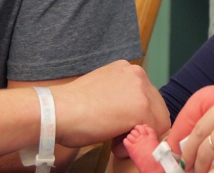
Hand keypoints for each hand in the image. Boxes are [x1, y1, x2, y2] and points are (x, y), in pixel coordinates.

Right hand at [54, 60, 169, 147]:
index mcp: (127, 69)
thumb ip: (120, 97)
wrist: (57, 111)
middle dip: (140, 125)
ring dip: (137, 134)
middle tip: (116, 135)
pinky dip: (133, 144)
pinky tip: (113, 143)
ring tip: (113, 138)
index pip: (148, 97)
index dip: (136, 117)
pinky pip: (151, 133)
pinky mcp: (141, 108)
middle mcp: (137, 74)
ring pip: (157, 121)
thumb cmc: (71, 106)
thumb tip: (132, 116)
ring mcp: (141, 89)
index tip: (118, 126)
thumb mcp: (102, 91)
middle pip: (156, 108)